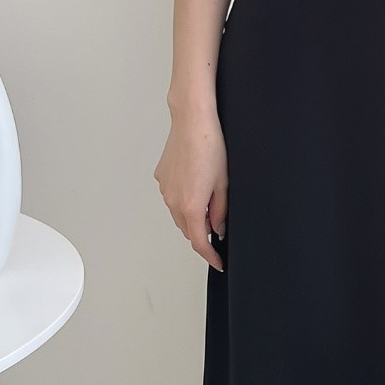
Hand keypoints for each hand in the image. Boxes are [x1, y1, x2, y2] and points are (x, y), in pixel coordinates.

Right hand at [154, 109, 228, 271]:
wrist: (192, 122)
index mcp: (191, 206)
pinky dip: (183, 200)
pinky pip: (172, 198)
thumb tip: (217, 228)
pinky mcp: (161, 178)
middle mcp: (173, 201)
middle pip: (188, 230)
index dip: (209, 256)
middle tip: (217, 228)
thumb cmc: (210, 147)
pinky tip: (195, 186)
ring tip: (208, 202)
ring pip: (178, 215)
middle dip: (201, 235)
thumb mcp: (223, 184)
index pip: (199, 242)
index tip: (217, 262)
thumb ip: (220, 211)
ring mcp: (165, 189)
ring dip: (192, 217)